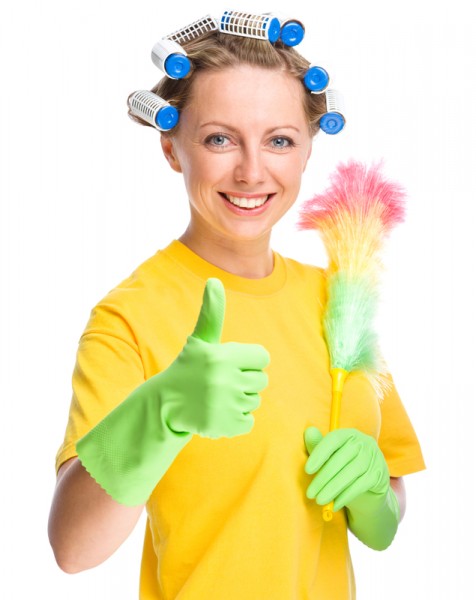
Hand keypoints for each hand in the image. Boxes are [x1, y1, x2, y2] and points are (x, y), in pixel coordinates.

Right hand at [161, 278, 269, 437]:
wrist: (165, 405)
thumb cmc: (189, 368)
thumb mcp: (200, 340)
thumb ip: (212, 312)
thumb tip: (214, 281)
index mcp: (223, 356)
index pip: (262, 357)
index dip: (248, 361)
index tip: (229, 364)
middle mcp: (225, 380)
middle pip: (262, 381)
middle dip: (245, 381)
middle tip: (220, 383)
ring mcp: (226, 405)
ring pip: (255, 401)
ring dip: (240, 401)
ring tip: (216, 398)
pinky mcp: (226, 426)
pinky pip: (249, 421)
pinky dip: (236, 420)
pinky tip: (217, 413)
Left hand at [304, 427, 389, 512]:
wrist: (367, 487)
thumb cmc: (342, 468)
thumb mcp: (330, 457)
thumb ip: (318, 445)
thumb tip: (309, 431)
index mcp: (349, 434)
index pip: (333, 439)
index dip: (319, 454)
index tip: (307, 470)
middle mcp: (364, 442)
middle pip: (341, 459)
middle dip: (323, 478)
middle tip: (310, 494)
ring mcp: (375, 457)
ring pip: (351, 473)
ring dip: (332, 489)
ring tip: (319, 501)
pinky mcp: (380, 474)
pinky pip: (361, 485)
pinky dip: (346, 496)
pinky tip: (334, 505)